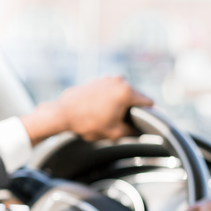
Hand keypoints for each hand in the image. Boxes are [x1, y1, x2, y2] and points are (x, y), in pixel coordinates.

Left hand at [19, 76, 152, 145]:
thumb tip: (140, 131)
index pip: (148, 102)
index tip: (142, 122)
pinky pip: (109, 90)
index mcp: (126, 91)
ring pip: (121, 92)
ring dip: (119, 103)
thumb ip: (132, 131)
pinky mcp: (96, 80)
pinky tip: (99, 110)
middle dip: (131, 108)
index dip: (148, 114)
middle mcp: (118, 80)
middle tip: (122, 122)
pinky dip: (108, 99)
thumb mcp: (114, 133)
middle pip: (135, 96)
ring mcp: (106, 78)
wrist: (62, 114)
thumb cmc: (87, 123)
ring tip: (108, 116)